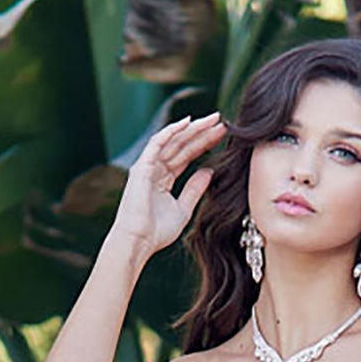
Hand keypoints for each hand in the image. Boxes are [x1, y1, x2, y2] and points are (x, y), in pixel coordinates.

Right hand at [110, 113, 225, 258]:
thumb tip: (210, 171)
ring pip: (173, 141)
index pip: (187, 155)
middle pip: (182, 145)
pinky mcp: (142, 167)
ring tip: (212, 119)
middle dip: (202, 132)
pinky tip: (188, 122)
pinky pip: (157, 143)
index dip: (204, 144)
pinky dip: (171, 131)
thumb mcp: (183, 209)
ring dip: (192, 129)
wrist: (138, 242)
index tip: (223, 135)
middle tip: (221, 120)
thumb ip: (195, 189)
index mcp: (164, 179)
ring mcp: (147, 166)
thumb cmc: (156, 232)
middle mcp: (155, 169)